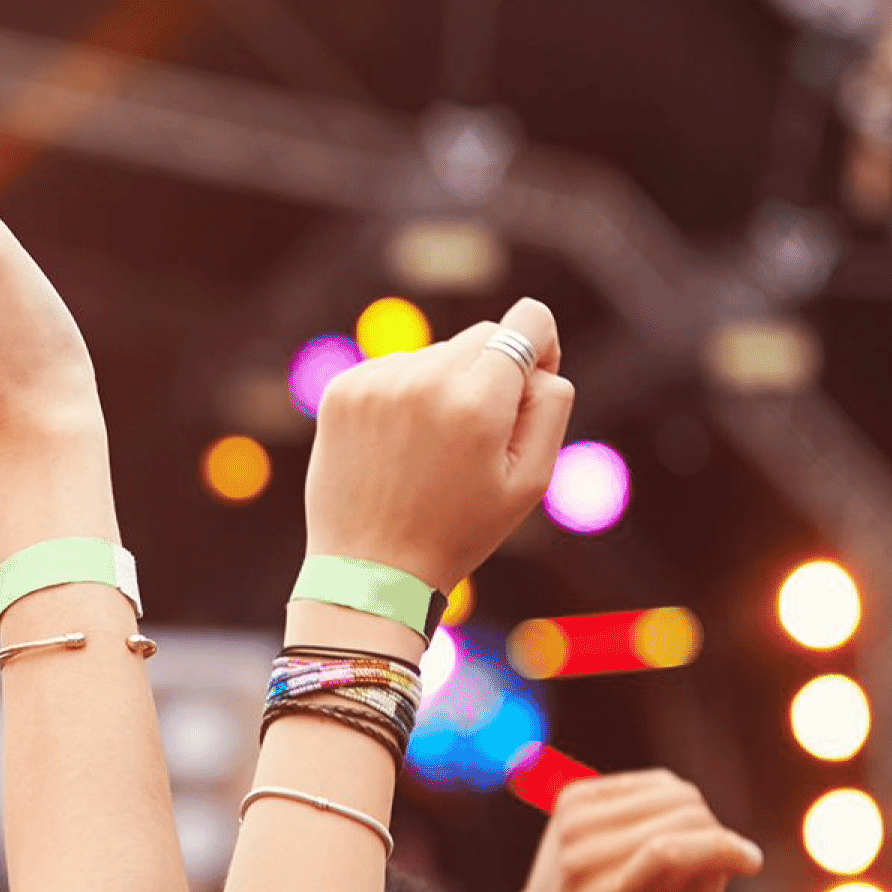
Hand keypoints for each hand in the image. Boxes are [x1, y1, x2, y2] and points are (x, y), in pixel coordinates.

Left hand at [303, 299, 571, 590]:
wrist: (370, 570)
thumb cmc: (460, 530)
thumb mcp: (530, 480)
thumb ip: (550, 405)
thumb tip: (536, 359)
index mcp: (476, 402)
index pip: (527, 322)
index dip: (541, 347)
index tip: (530, 383)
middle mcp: (422, 379)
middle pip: (481, 337)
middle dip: (491, 375)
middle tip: (477, 438)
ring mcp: (375, 382)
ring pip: (435, 355)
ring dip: (443, 388)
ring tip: (429, 452)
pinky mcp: (341, 391)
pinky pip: (394, 369)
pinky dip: (403, 396)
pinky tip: (398, 447)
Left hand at [480, 771, 763, 891]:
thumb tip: (723, 854)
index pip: (667, 856)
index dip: (722, 851)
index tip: (752, 863)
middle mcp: (581, 859)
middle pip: (680, 818)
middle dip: (716, 839)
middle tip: (716, 868)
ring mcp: (573, 822)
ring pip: (673, 792)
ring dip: (698, 820)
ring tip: (689, 854)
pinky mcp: (574, 797)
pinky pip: (654, 783)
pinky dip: (672, 804)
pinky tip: (664, 832)